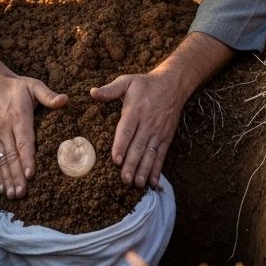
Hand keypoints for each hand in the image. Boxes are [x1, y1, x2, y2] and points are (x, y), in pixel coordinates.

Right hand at [0, 75, 66, 198]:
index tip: (30, 173)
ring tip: (13, 195)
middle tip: (22, 192)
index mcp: (18, 116)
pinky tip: (3, 189)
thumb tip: (65, 100)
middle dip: (17, 176)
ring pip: (3, 162)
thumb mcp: (33, 85)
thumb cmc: (16, 87)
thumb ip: (48, 95)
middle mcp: (5, 129)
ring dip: (8, 179)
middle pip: (12, 156)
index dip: (26, 158)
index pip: (22, 140)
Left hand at [90, 72, 187, 188]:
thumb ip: (110, 89)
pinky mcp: (166, 138)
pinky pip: (161, 156)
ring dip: (144, 170)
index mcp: (135, 110)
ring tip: (137, 184)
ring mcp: (158, 132)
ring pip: (150, 154)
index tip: (115, 160)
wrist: (173, 84)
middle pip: (138, 147)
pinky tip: (153, 182)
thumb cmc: (146, 84)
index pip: (127, 130)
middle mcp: (148, 123)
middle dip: (131, 164)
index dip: (121, 146)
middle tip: (124, 180)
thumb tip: (92, 93)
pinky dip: (157, 170)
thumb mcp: (127, 81)